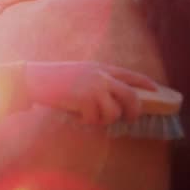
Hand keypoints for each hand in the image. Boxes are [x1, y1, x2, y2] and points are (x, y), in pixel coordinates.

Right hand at [24, 61, 157, 124]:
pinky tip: (77, 115)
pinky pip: (95, 119)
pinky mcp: (85, 99)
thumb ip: (96, 80)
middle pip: (131, 96)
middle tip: (129, 119)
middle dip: (133, 111)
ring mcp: (94, 87)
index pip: (130, 75)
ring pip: (114, 112)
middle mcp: (101, 75)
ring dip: (102, 119)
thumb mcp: (79, 73)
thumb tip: (114, 99)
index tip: (156, 90)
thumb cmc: (53, 78)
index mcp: (100, 67)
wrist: (34, 79)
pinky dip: (86, 121)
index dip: (145, 83)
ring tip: (89, 116)